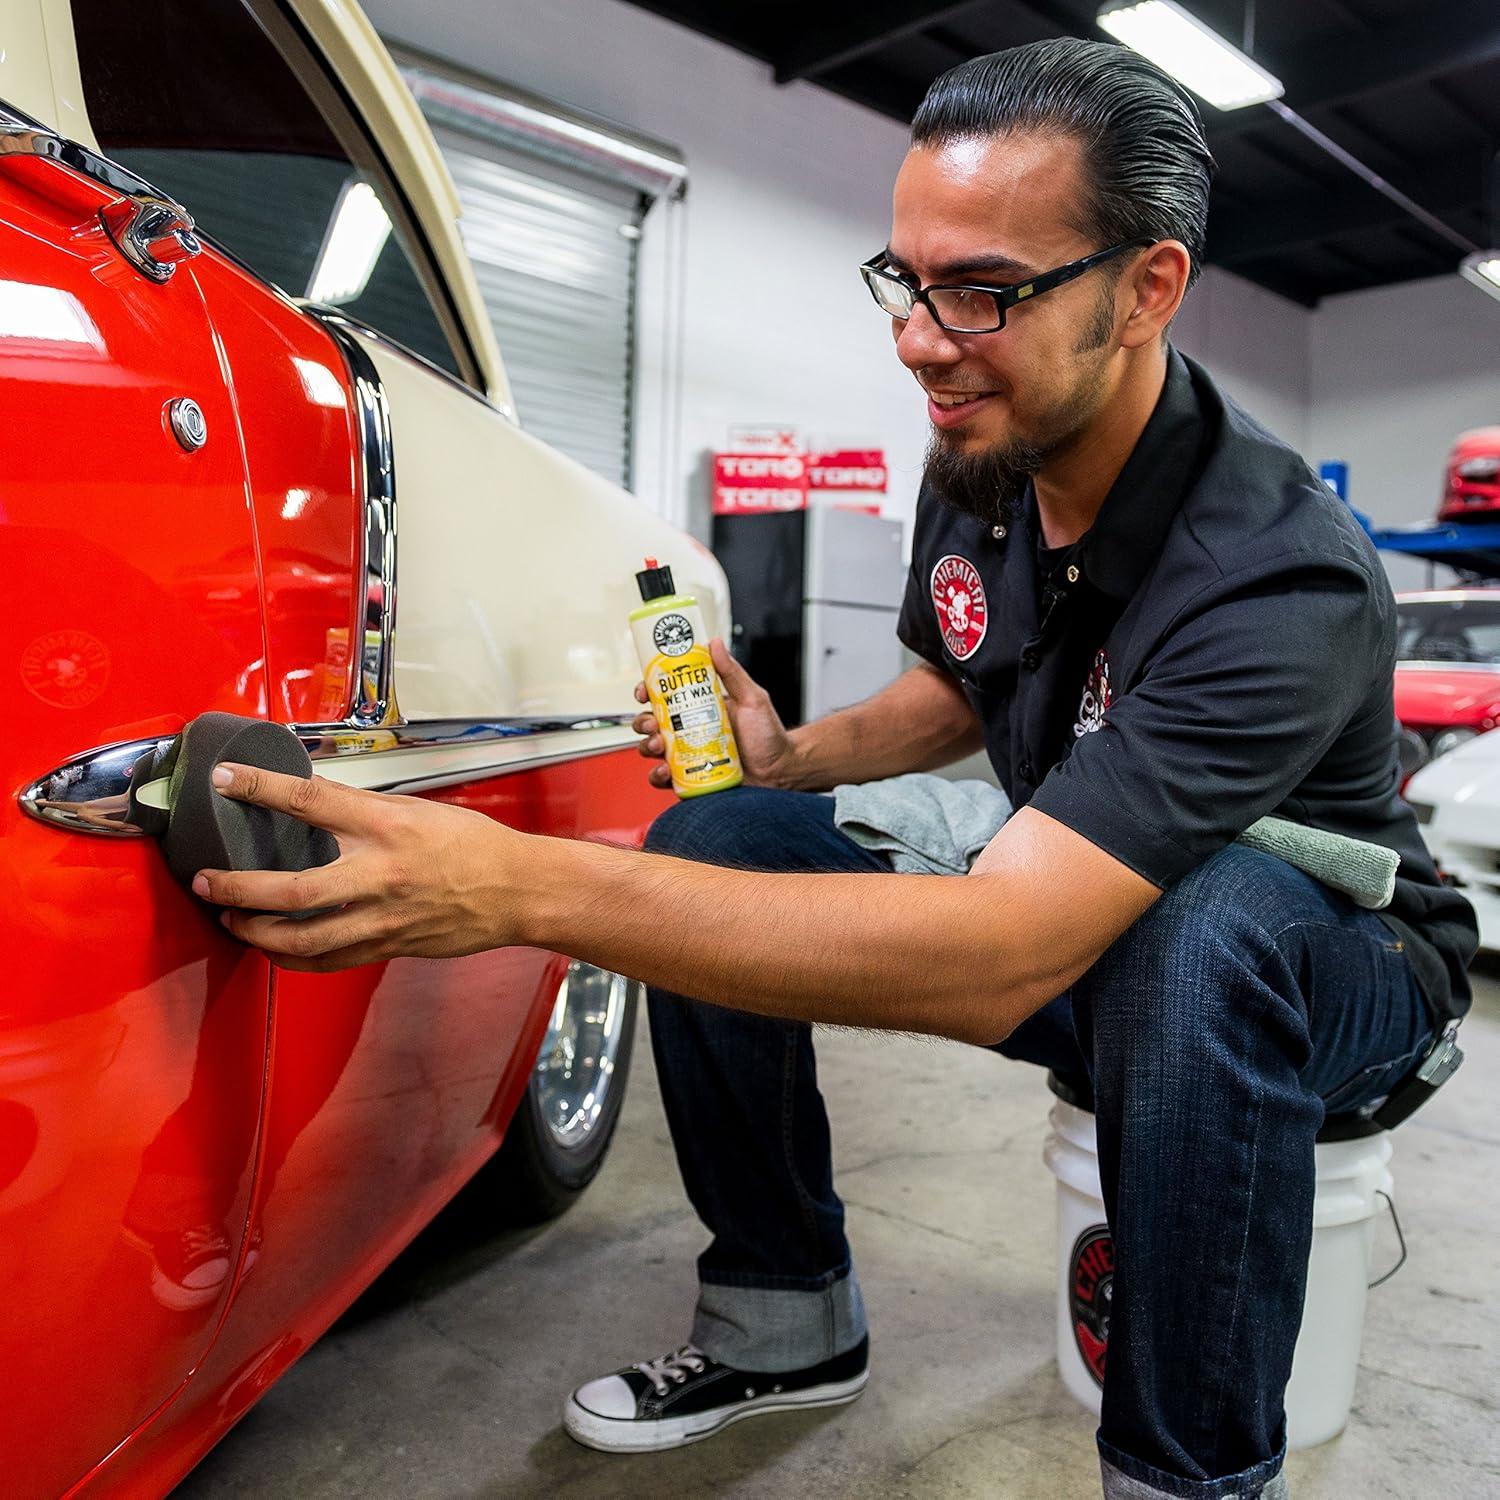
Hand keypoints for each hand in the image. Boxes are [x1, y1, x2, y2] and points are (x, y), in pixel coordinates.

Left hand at [191, 764, 526, 970]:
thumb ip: (361, 808)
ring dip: (255, 931)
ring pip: (302, 938)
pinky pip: (327, 961)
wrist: (517, 891)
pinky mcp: (388, 945)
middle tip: (206, 880)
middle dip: (237, 887)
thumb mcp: (416, 809)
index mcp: (386, 827)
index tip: (225, 780)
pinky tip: (273, 948)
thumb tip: (311, 796)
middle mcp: (380, 874)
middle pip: (291, 888)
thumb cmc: (473, 846)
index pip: (310, 801)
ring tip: (231, 918)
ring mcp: (383, 917)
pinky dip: (291, 958)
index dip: (260, 788)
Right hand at [633, 637, 802, 789]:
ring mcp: (687, 754)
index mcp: (698, 708)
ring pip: (652, 749)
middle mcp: (688, 730)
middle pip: (651, 722)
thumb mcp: (751, 698)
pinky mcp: (690, 777)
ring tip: (660, 746)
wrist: (780, 770)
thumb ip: (732, 673)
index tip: (643, 692)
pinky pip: (664, 778)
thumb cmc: (768, 735)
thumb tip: (715, 643)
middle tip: (653, 724)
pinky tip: (665, 771)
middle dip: (643, 722)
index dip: (646, 692)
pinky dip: (658, 775)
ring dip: (647, 746)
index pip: (662, 696)